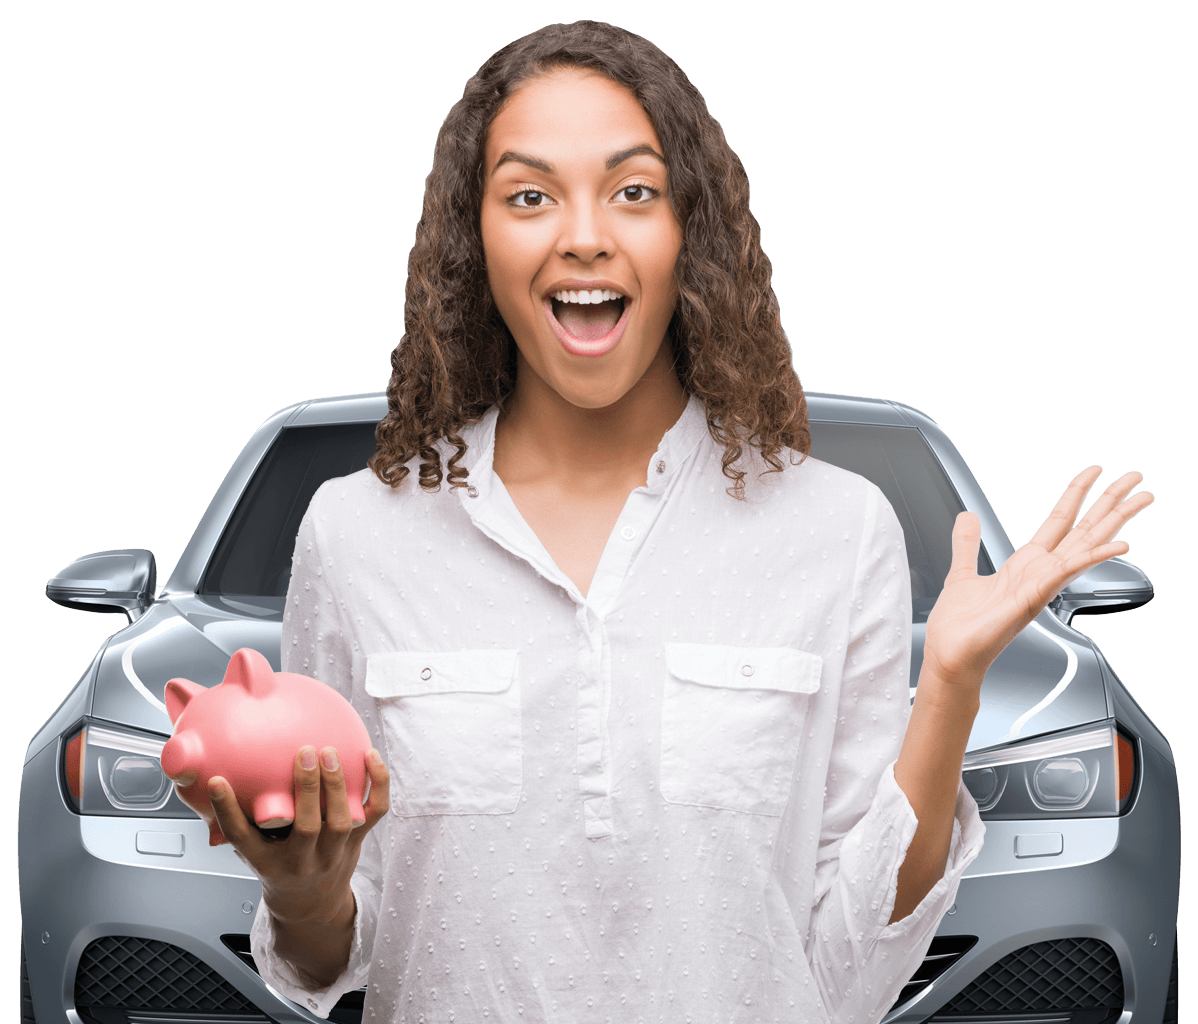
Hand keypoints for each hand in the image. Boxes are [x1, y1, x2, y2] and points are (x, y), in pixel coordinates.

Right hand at [176, 746, 390, 925]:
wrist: (311, 907)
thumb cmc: (278, 868)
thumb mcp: (252, 851)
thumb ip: (238, 820)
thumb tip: (210, 778)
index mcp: (265, 862)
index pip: (242, 838)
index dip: (227, 811)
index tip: (218, 782)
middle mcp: (300, 860)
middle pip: (307, 828)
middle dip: (307, 789)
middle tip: (304, 752)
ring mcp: (332, 854)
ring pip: (340, 822)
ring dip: (338, 785)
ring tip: (329, 752)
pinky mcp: (357, 843)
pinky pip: (373, 814)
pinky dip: (378, 785)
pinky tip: (372, 756)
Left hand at [923, 466, 1153, 687]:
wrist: (951, 654)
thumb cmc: (960, 625)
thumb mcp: (962, 572)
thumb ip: (966, 543)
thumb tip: (966, 516)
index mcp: (1026, 564)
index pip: (1059, 521)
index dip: (1076, 494)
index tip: (1094, 472)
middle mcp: (1040, 572)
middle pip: (1084, 528)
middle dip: (1110, 502)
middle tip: (1136, 477)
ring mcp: (1042, 584)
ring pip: (1086, 544)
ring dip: (1115, 520)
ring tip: (1140, 498)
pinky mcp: (1034, 597)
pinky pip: (1069, 571)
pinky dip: (1093, 557)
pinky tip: (1118, 544)